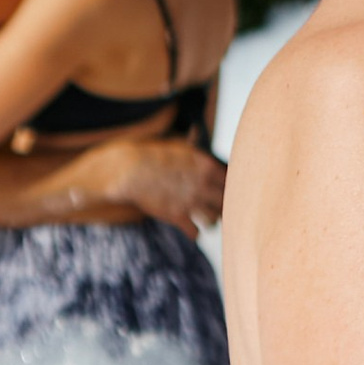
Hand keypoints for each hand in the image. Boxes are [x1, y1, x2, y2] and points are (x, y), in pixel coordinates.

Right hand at [108, 138, 227, 229]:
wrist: (130, 170)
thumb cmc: (153, 156)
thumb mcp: (178, 145)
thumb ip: (193, 145)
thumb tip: (198, 131)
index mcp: (206, 167)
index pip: (232, 183)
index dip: (231, 189)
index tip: (226, 192)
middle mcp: (203, 185)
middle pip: (227, 203)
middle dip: (223, 207)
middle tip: (218, 210)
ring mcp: (191, 202)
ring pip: (213, 220)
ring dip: (210, 221)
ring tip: (206, 220)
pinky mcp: (177, 216)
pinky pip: (195, 233)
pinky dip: (194, 233)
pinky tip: (192, 229)